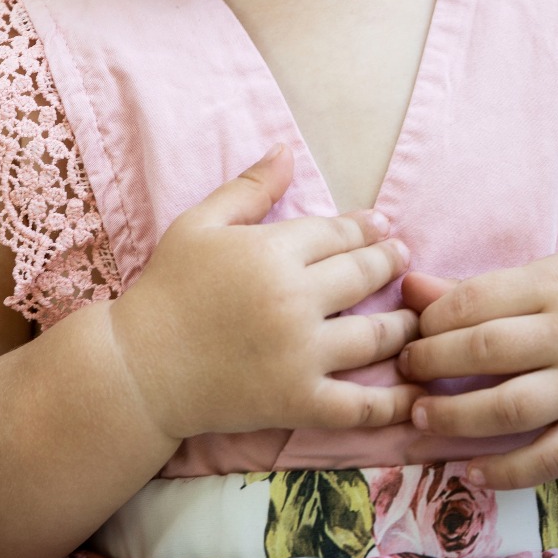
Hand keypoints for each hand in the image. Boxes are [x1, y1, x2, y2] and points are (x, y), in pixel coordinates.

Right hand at [108, 144, 421, 442]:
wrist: (138, 368)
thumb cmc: (165, 290)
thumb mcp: (198, 225)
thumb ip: (248, 189)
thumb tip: (286, 150)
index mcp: (271, 252)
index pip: (340, 233)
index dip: (367, 228)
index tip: (383, 226)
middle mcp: (295, 300)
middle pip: (364, 275)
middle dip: (390, 263)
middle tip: (404, 259)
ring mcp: (301, 355)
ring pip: (376, 335)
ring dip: (403, 324)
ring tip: (414, 318)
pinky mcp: (299, 402)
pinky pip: (361, 406)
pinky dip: (395, 402)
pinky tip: (418, 394)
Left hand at [397, 254, 557, 488]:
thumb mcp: (543, 278)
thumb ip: (476, 289)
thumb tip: (408, 287)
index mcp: (556, 285)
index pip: (480, 299)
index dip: (435, 318)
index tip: (413, 331)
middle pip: (492, 350)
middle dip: (435, 363)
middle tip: (405, 371)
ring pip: (516, 408)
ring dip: (458, 417)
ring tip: (421, 416)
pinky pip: (551, 458)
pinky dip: (507, 471)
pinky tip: (470, 471)